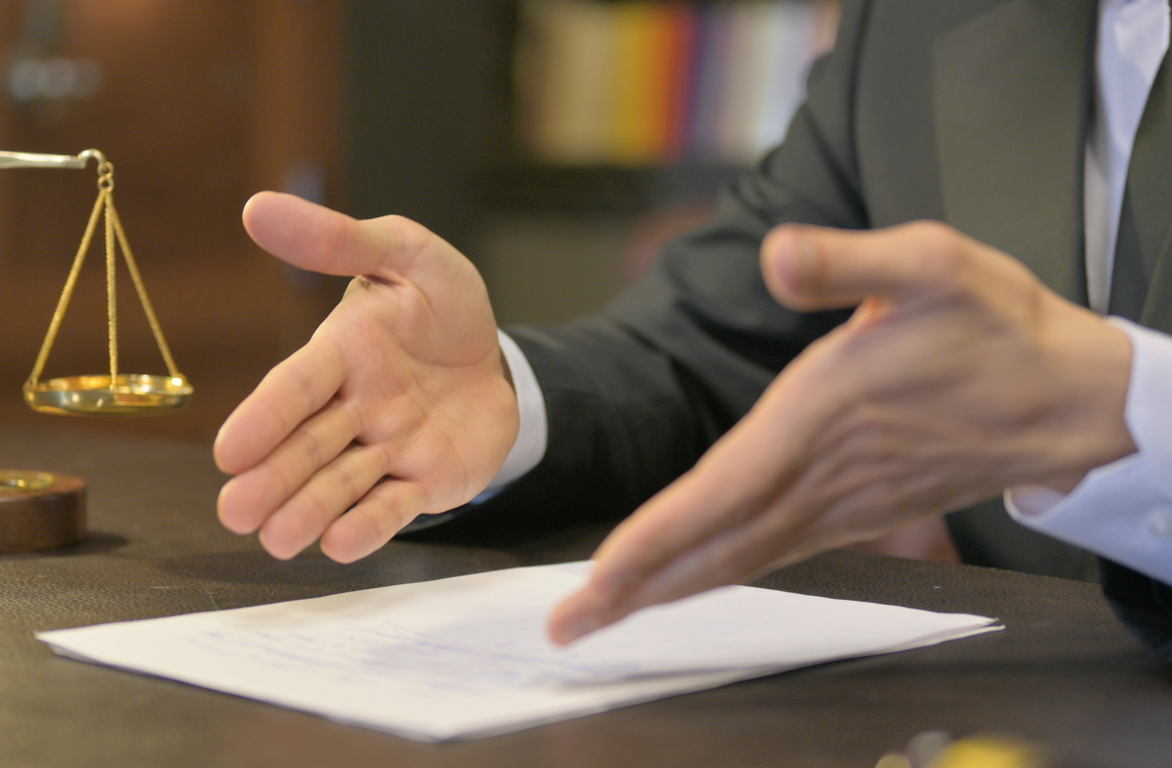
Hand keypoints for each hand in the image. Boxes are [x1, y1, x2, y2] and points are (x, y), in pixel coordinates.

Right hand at [215, 193, 517, 562]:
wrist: (496, 357)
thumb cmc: (441, 304)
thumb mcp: (406, 254)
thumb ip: (340, 240)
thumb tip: (256, 207)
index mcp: (341, 353)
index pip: (297, 385)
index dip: (264, 416)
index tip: (229, 450)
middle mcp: (354, 407)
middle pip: (308, 446)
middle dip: (273, 479)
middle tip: (235, 511)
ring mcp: (387, 449)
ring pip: (342, 483)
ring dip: (309, 511)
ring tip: (277, 539)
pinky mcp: (423, 482)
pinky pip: (393, 507)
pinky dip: (368, 526)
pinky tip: (339, 545)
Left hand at [550, 221, 1135, 643]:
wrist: (1068, 394)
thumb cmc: (995, 327)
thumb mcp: (931, 264)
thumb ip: (848, 261)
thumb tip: (780, 257)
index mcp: (822, 416)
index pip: (722, 491)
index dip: (656, 537)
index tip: (600, 578)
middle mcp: (822, 475)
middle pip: (715, 547)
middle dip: (637, 588)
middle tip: (568, 626)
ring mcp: (841, 505)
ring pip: (739, 562)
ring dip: (667, 591)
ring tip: (604, 617)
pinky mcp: (856, 514)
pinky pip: (771, 556)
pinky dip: (717, 576)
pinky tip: (686, 584)